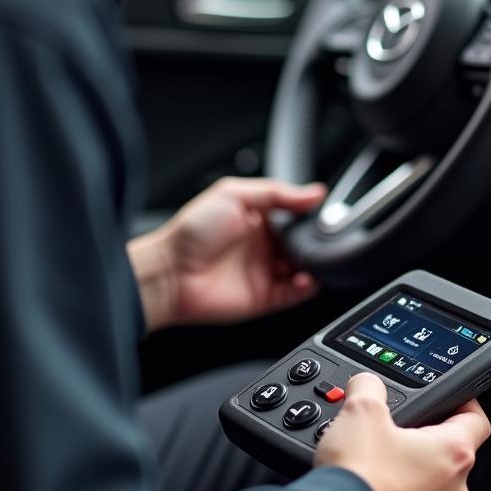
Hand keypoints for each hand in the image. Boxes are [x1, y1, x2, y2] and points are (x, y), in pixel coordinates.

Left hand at [127, 177, 324, 330]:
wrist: (170, 273)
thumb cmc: (192, 232)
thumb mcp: (233, 194)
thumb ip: (276, 192)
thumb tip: (314, 192)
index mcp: (257, 217)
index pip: (295, 215)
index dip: (309, 214)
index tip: (321, 212)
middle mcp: (263, 245)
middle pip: (302, 242)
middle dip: (314, 240)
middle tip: (318, 237)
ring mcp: (264, 271)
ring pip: (304, 268)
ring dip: (313, 264)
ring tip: (312, 258)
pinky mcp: (265, 297)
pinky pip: (295, 294)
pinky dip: (308, 287)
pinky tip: (306, 277)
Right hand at [314, 372, 490, 490]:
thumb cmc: (358, 476)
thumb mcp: (360, 409)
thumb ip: (370, 387)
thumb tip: (367, 383)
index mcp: (451, 454)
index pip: (477, 420)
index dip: (463, 403)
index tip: (449, 400)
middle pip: (449, 456)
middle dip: (424, 442)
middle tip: (394, 433)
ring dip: (409, 477)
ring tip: (376, 467)